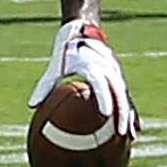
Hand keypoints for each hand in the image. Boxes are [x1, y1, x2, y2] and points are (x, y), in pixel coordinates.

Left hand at [27, 21, 138, 139]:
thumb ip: (44, 86)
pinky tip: (134, 129)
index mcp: (93, 66)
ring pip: (125, 97)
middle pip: (119, 94)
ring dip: (129, 116)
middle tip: (120, 134)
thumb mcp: (55, 67)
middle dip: (122, 114)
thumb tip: (32, 106)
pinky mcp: (118, 79)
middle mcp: (108, 70)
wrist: (83, 30)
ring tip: (132, 136)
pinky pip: (126, 97)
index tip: (106, 114)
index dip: (105, 99)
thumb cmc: (66, 50)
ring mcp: (115, 75)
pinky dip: (130, 112)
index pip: (101, 84)